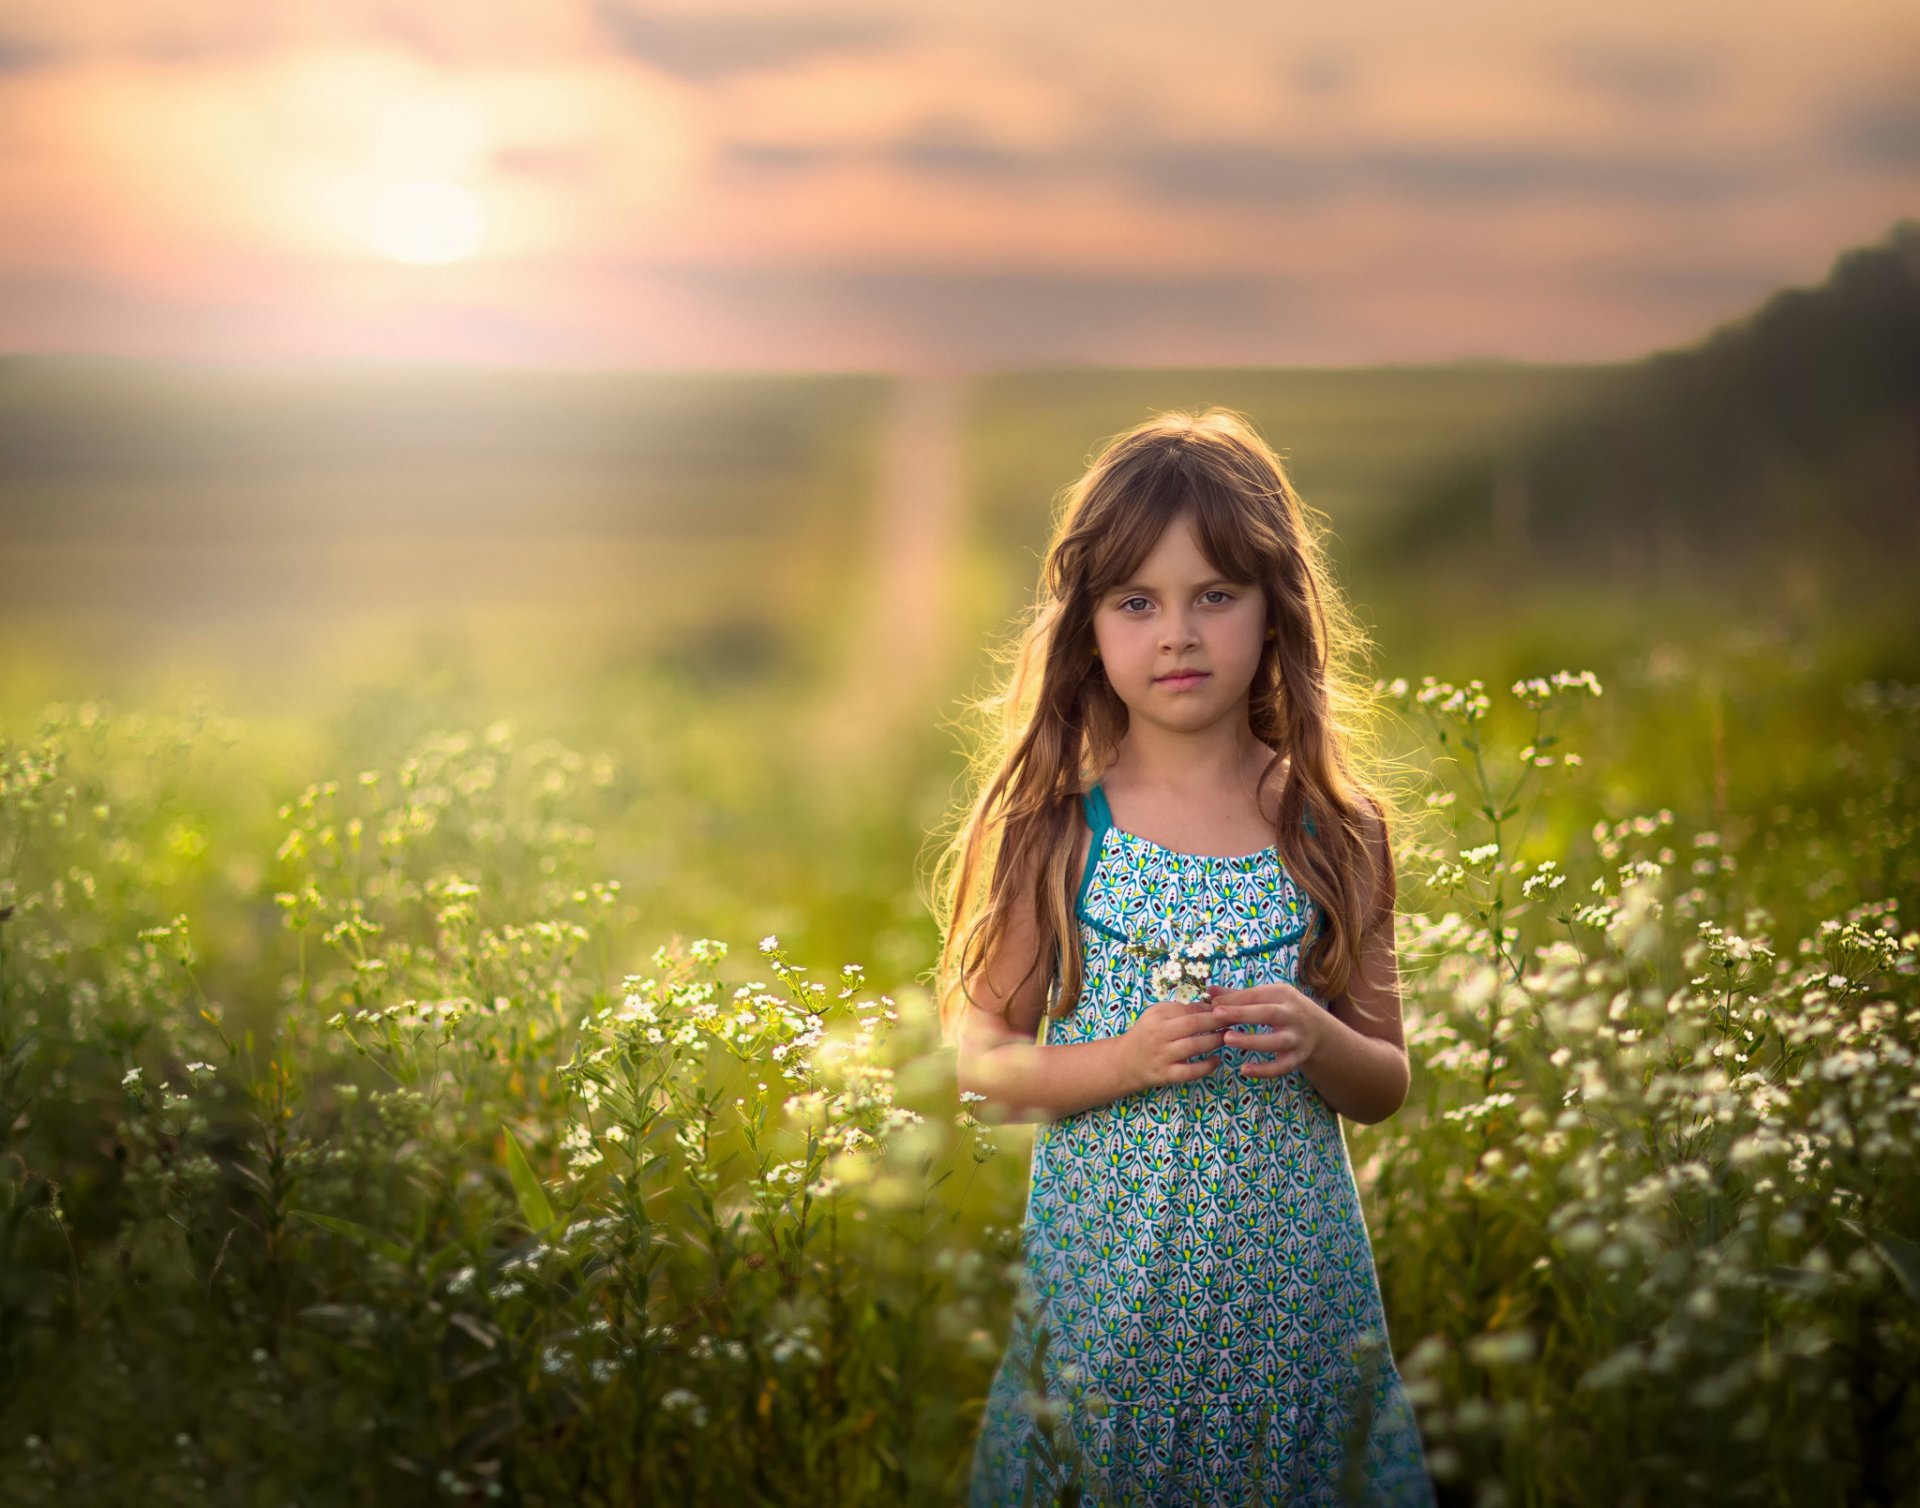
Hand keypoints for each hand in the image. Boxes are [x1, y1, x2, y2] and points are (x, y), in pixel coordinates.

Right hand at [1117, 998, 1225, 1092]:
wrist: (1124, 1062)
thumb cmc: (1146, 1035)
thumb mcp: (1157, 1016)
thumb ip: (1180, 1009)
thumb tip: (1211, 1004)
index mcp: (1157, 1015)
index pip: (1189, 1008)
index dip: (1211, 1008)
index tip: (1227, 1008)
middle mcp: (1159, 1034)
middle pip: (1194, 1024)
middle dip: (1218, 1021)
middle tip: (1235, 1019)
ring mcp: (1162, 1055)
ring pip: (1194, 1046)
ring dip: (1216, 1041)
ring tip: (1228, 1037)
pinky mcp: (1166, 1074)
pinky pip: (1191, 1071)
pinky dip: (1207, 1066)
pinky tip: (1217, 1060)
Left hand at [1204, 982, 1326, 1076]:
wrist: (1319, 1030)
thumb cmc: (1283, 1009)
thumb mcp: (1267, 997)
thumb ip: (1238, 995)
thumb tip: (1209, 990)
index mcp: (1283, 994)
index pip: (1257, 996)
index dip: (1235, 999)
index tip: (1213, 1004)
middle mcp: (1293, 1015)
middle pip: (1269, 1014)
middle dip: (1243, 1014)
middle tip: (1217, 1015)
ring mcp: (1297, 1037)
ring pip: (1276, 1041)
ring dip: (1252, 1040)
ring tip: (1228, 1040)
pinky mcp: (1298, 1058)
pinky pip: (1282, 1066)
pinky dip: (1265, 1070)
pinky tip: (1245, 1070)